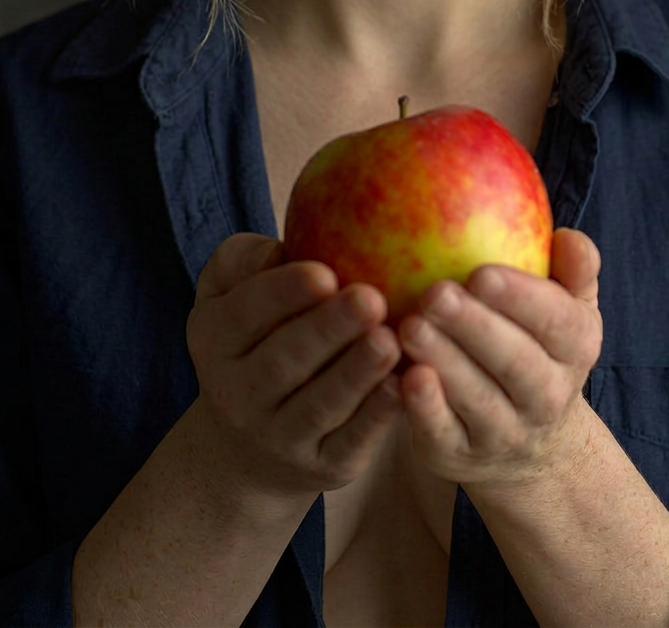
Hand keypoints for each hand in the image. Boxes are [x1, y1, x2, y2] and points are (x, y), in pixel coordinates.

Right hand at [186, 233, 403, 505]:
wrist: (244, 444)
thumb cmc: (252, 338)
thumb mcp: (226, 293)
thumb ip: (243, 260)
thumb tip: (282, 250)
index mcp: (214, 339)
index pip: (245, 314)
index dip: (283, 293)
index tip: (324, 272)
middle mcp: (238, 393)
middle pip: (284, 361)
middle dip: (328, 330)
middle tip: (370, 299)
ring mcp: (278, 436)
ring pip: (319, 405)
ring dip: (356, 374)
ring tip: (390, 340)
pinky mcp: (321, 467)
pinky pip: (349, 442)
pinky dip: (376, 417)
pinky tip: (404, 385)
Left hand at [394, 227, 602, 487]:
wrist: (533, 444)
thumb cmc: (540, 346)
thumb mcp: (570, 308)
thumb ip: (576, 268)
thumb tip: (568, 237)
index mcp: (576, 348)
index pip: (556, 322)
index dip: (521, 298)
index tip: (482, 273)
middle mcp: (547, 395)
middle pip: (514, 362)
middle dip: (474, 327)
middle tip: (435, 293)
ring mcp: (504, 431)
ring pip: (476, 398)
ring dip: (444, 362)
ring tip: (410, 326)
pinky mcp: (460, 455)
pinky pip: (442, 433)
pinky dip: (423, 409)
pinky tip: (401, 377)